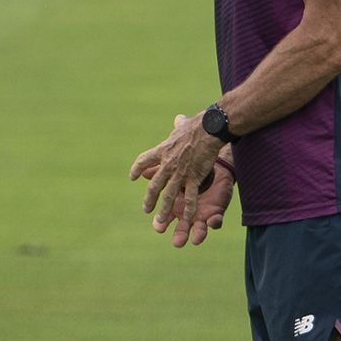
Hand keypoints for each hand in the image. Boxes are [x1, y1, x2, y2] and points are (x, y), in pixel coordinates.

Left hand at [129, 113, 224, 228]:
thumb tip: (179, 119)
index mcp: (162, 150)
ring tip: (160, 220)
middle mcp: (167, 164)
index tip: (133, 177)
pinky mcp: (193, 177)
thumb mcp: (182, 126)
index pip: (144, 160)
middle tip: (146, 209)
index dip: (138, 168)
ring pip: (168, 195)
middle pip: (154, 185)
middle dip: (149, 199)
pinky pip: (189, 196)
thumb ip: (178, 126)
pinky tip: (186, 218)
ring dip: (163, 209)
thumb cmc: (196, 125)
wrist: (208, 129)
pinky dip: (187, 208)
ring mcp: (179, 172)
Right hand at [142, 160, 234, 246]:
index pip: (165, 218)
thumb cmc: (187, 171)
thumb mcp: (172, 171)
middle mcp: (187, 214)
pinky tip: (212, 222)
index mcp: (174, 207)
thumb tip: (144, 172)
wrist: (211, 168)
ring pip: (199, 229)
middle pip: (182, 229)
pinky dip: (214, 223)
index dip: (161, 224)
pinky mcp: (216, 212)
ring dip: (198, 235)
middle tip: (177, 242)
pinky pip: (216, 220)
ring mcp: (201, 215)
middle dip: (180, 236)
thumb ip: (158, 173)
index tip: (157, 227)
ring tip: (196, 240)